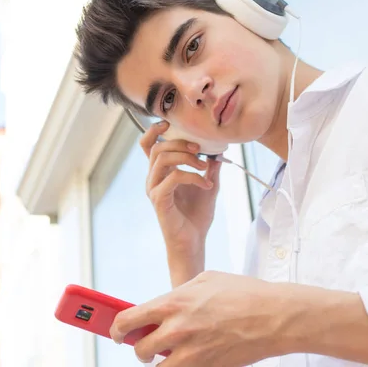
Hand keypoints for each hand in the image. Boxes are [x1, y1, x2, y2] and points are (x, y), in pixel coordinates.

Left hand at [110, 271, 294, 365]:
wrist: (274, 316)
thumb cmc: (242, 293)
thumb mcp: (205, 280)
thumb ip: (178, 293)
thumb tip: (163, 305)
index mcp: (172, 303)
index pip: (127, 320)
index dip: (117, 329)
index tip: (118, 333)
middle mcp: (176, 330)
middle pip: (139, 350)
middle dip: (139, 348)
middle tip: (146, 344)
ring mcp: (191, 353)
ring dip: (158, 362)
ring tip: (168, 354)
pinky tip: (189, 357)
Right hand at [140, 122, 221, 259]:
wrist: (193, 241)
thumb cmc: (196, 215)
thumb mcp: (208, 185)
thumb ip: (210, 168)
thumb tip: (219, 150)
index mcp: (160, 172)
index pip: (148, 145)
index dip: (155, 130)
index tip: (171, 124)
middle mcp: (153, 178)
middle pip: (158, 148)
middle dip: (180, 143)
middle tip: (201, 150)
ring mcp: (154, 189)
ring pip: (162, 159)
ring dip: (187, 158)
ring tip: (205, 167)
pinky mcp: (159, 200)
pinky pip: (173, 178)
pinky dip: (193, 177)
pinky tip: (206, 186)